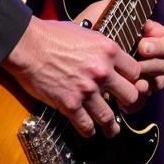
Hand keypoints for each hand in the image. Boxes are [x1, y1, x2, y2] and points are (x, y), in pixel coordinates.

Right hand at [3, 14, 140, 138]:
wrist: (28, 45)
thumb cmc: (53, 34)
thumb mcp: (85, 32)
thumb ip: (100, 48)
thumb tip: (106, 55)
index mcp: (108, 50)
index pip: (135, 71)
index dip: (133, 79)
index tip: (128, 84)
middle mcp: (102, 71)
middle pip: (130, 95)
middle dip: (128, 102)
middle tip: (123, 107)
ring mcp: (87, 90)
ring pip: (109, 117)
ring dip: (111, 126)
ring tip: (112, 131)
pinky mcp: (69, 104)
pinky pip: (86, 126)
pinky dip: (88, 131)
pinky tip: (89, 131)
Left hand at [76, 0, 163, 112]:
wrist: (60, 58)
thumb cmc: (84, 31)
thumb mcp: (101, 10)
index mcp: (145, 35)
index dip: (160, 43)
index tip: (143, 43)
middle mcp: (146, 56)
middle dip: (155, 61)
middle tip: (138, 57)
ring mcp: (139, 77)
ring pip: (157, 82)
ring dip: (146, 81)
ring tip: (131, 81)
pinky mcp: (127, 96)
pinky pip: (141, 101)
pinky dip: (135, 100)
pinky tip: (123, 98)